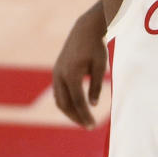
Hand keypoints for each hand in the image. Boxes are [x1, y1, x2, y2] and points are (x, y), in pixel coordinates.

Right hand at [52, 4, 107, 128]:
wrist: (85, 30)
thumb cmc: (96, 47)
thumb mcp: (101, 66)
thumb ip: (96, 85)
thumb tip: (92, 105)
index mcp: (71, 74)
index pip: (77, 102)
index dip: (85, 115)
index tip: (93, 126)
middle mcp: (60, 75)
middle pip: (65, 104)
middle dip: (76, 117)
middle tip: (88, 126)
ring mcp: (56, 73)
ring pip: (59, 100)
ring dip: (69, 112)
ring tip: (83, 119)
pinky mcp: (57, 71)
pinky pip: (59, 92)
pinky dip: (66, 103)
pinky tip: (77, 107)